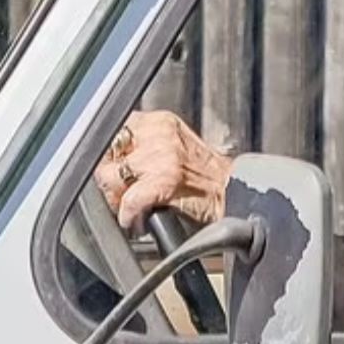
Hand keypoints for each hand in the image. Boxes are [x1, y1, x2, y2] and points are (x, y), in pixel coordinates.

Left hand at [94, 110, 233, 231]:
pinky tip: (136, 221)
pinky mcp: (164, 182)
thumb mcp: (175, 146)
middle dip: (109, 178)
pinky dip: (128, 216)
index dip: (108, 155)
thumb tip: (110, 158)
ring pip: (111, 177)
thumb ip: (144, 144)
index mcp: (161, 122)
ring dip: (116, 199)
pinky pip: (128, 201)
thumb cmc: (208, 178)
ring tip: (130, 208)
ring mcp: (162, 158)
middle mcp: (160, 135)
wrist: (237, 195)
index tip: (111, 169)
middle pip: (107, 154)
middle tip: (121, 194)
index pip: (114, 130)